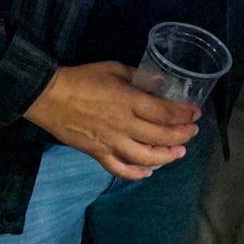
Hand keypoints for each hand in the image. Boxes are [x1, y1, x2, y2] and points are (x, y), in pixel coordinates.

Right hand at [24, 62, 199, 179]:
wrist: (48, 96)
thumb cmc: (82, 79)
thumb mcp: (113, 69)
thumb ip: (139, 76)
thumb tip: (160, 83)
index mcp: (130, 102)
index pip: (166, 113)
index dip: (184, 114)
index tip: (195, 113)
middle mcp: (125, 125)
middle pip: (161, 136)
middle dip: (182, 135)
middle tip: (192, 132)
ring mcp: (111, 143)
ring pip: (146, 157)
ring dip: (167, 157)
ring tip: (179, 153)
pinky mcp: (98, 154)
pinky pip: (120, 169)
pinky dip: (135, 174)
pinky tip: (147, 173)